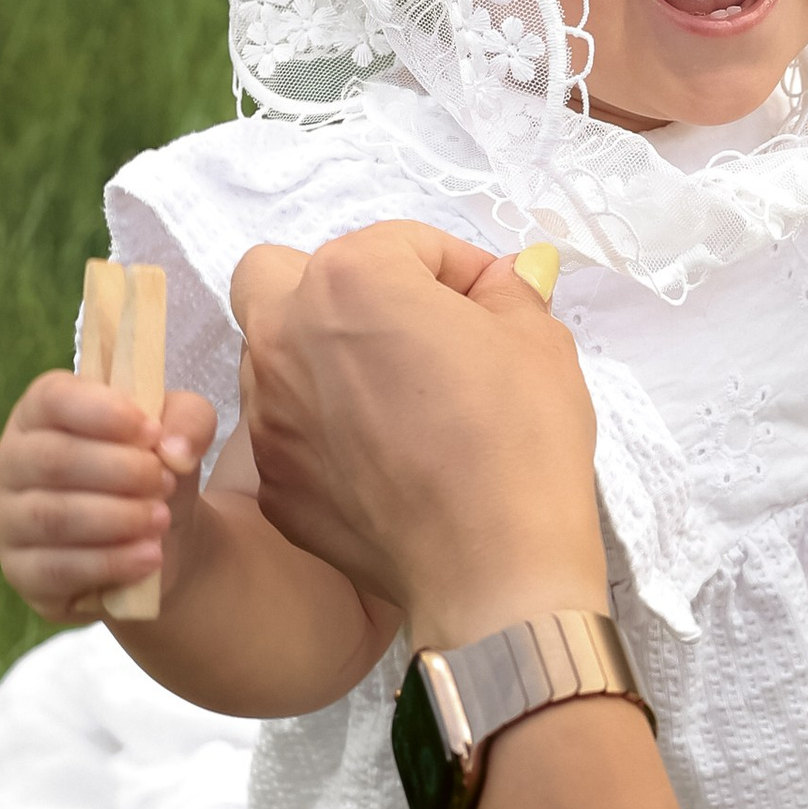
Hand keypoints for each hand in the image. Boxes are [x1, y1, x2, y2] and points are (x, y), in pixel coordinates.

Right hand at [0, 372, 216, 622]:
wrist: (160, 544)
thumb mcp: (181, 434)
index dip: (103, 413)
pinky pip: (56, 569)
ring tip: (161, 519)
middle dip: (122, 471)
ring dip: (119, 518)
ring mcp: (9, 519)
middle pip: (54, 459)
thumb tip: (175, 451)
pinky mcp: (21, 572)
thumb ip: (189, 421)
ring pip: (54, 516)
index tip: (151, 432)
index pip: (51, 398)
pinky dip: (111, 563)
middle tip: (165, 482)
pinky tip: (150, 557)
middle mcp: (12, 461)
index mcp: (41, 413)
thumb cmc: (152, 473)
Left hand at [231, 226, 608, 647]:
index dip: (457, 268)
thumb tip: (497, 282)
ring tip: (395, 402)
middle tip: (403, 328)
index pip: (401, 242)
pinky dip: (325, 434)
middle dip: (339, 287)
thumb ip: (507, 292)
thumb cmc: (519, 444)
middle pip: (284, 275)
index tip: (490, 302)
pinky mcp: (274, 482)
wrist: (493, 566)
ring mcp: (268, 413)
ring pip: (272, 355)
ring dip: (323, 360)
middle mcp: (286, 336)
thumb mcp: (539, 341)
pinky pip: (288, 433)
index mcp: (352, 280)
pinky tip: (385, 463)